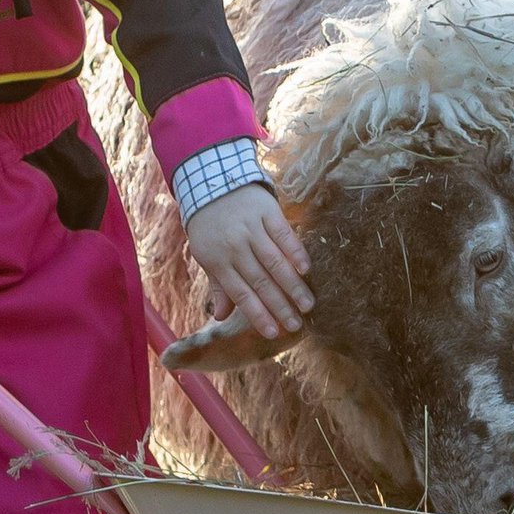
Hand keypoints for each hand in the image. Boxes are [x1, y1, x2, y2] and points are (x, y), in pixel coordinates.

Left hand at [186, 183, 311, 339]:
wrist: (213, 180)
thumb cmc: (210, 225)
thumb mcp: (206, 255)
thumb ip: (218, 286)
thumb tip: (220, 317)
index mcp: (218, 260)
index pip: (240, 293)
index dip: (258, 314)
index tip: (273, 332)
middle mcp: (235, 246)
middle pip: (260, 281)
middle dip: (279, 306)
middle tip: (296, 325)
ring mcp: (251, 228)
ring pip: (275, 261)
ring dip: (292, 285)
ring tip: (307, 304)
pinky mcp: (267, 212)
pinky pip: (284, 235)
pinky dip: (295, 252)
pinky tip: (306, 270)